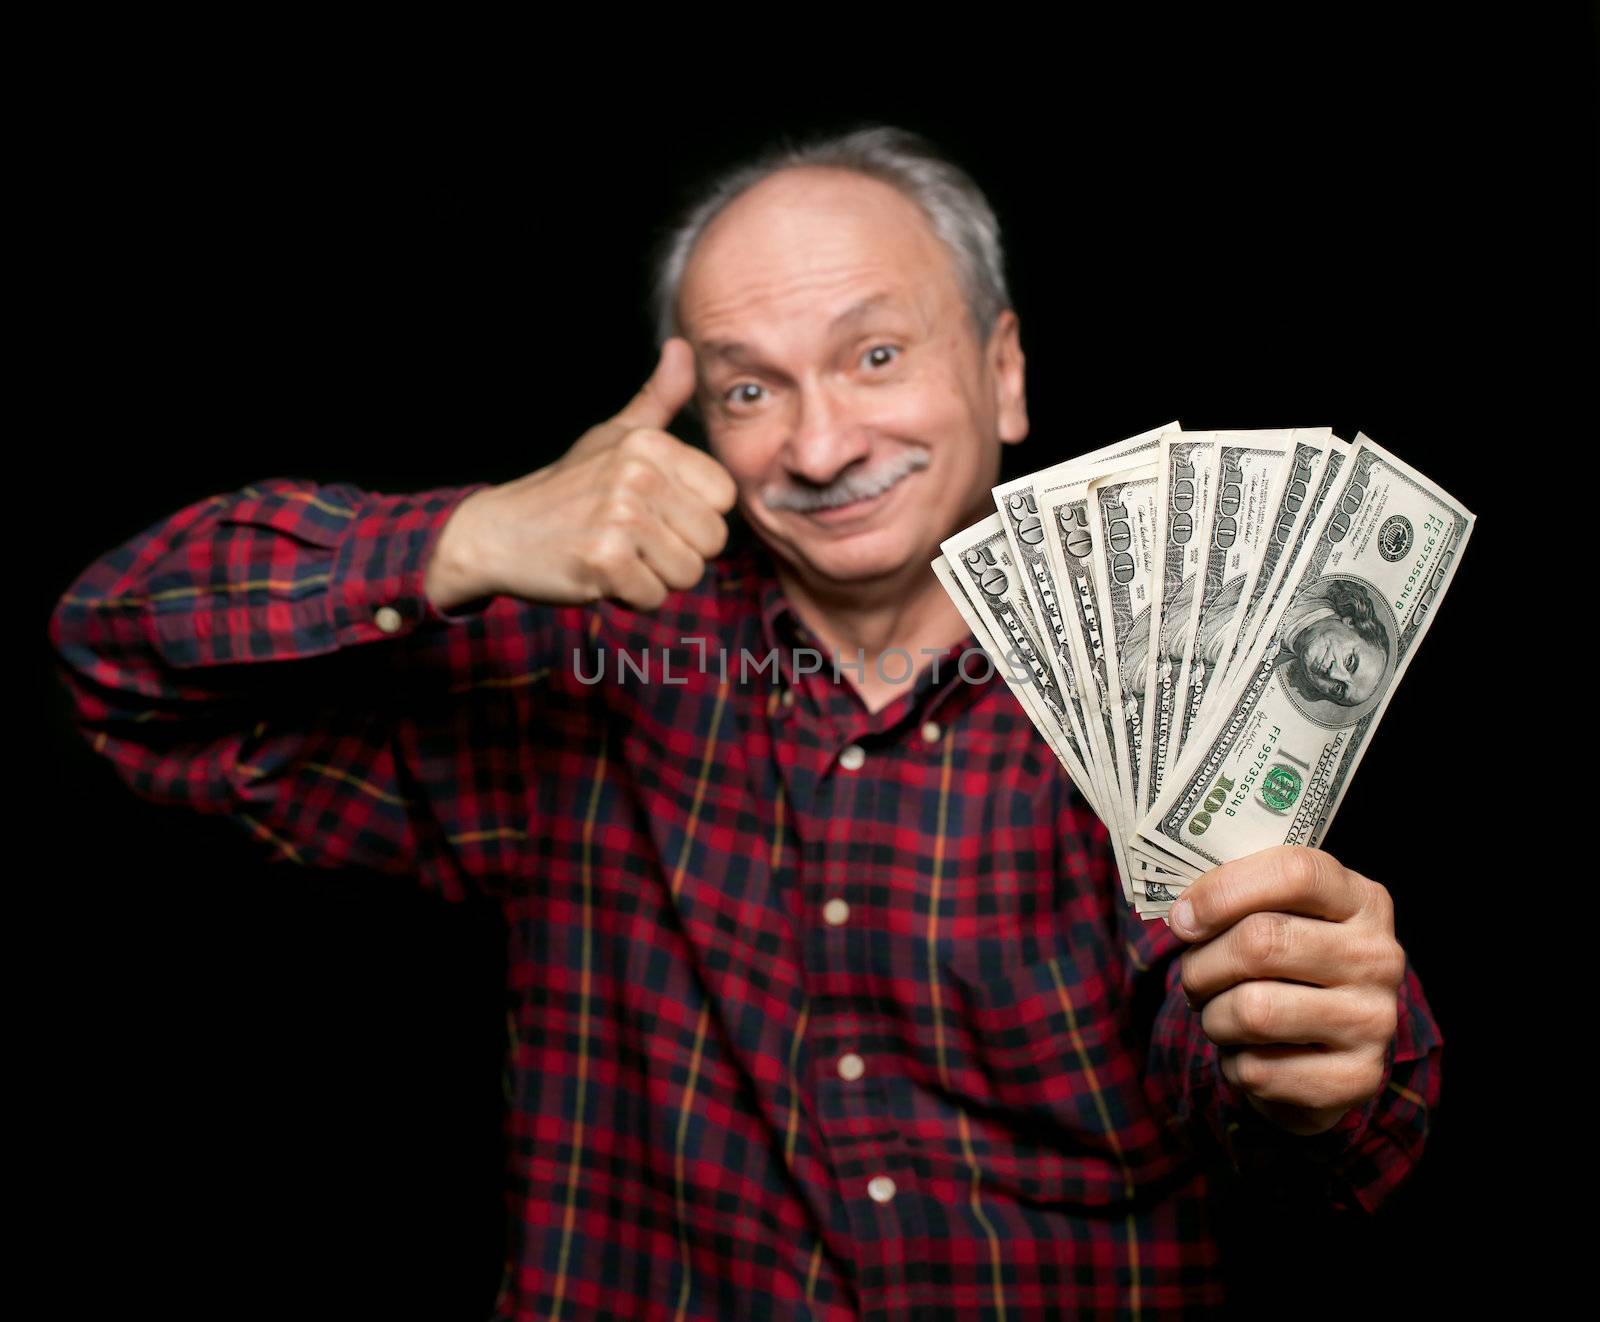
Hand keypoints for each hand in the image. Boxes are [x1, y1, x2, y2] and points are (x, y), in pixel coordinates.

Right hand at [424, 337, 737, 611]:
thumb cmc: (566, 488)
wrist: (498, 533)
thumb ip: (658, 398)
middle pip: (711, 540)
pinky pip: (654, 597)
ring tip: (618, 555)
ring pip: (687, 572)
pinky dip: (630, 597)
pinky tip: (600, 574)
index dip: (695, 515)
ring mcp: (621, 517)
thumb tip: (683, 347)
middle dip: (678, 551)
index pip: (723, 497)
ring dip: (655, 577)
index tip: (655, 512)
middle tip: (634, 540)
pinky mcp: (605, 560)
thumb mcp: (614, 435)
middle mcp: (638, 475)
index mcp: (650, 443)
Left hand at [1168, 845, 1405, 1135]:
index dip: (1223, 891)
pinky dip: (1233, 1063)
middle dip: (1202, 964)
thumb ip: (1237, 897)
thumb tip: (1185, 914)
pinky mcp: (1356, 1079)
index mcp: (1360, 900)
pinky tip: (1248, 1053)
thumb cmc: (1284, 968)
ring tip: (1218, 1015)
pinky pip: (1259, 1069)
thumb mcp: (1275, 914)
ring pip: (1253, 1010)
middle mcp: (1378, 956)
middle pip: (1261, 942)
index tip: (1182, 918)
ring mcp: (1374, 1020)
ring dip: (1214, 1017)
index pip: (1295, 873)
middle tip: (1194, 976)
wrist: (1327, 1050)